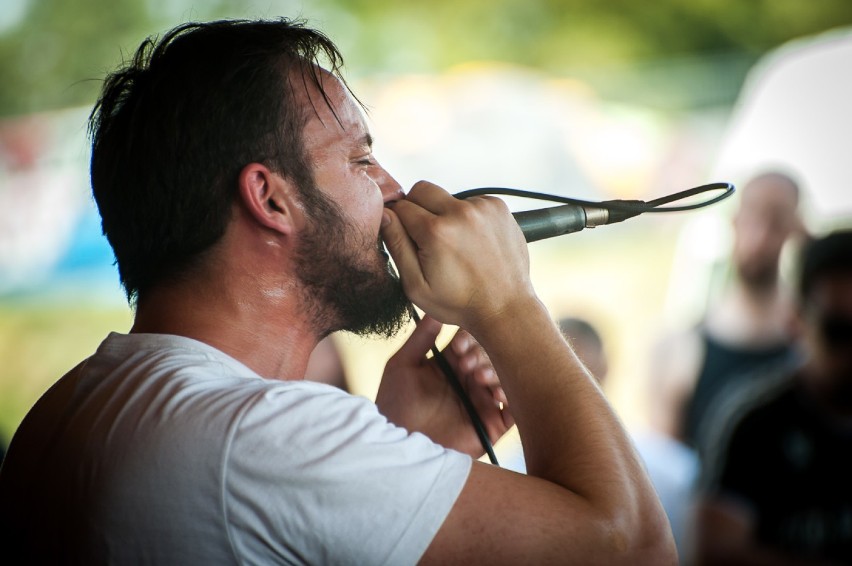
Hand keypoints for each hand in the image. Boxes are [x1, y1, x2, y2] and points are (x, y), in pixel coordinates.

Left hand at [375, 315, 512, 457]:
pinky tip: (497, 393)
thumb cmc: (395, 405)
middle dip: (483, 355)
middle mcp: (470, 380)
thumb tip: (435, 310)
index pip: (472, 341)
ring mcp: (482, 401)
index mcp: (451, 364)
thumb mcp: (402, 366)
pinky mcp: (492, 424)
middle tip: (468, 364)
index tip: (457, 347)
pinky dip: (511, 396)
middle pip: (491, 355)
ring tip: (480, 379)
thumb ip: (421, 338)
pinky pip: (514, 408)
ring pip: (505, 377)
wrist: (399, 446)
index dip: (470, 339)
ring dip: (496, 373)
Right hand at [381, 180, 532, 331]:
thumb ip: (396, 245)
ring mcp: (483, 208)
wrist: (504, 308)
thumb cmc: (460, 302)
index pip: (401, 206)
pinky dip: (467, 216)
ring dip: (446, 214)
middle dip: (418, 209)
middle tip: (428, 238)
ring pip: (448, 196)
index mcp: (436, 231)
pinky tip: (473, 241)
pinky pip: (471, 201)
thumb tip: (384, 215)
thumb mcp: (416, 285)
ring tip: (456, 245)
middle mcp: (460, 213)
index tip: (410, 240)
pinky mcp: (498, 207)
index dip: (399, 223)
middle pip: (422, 189)